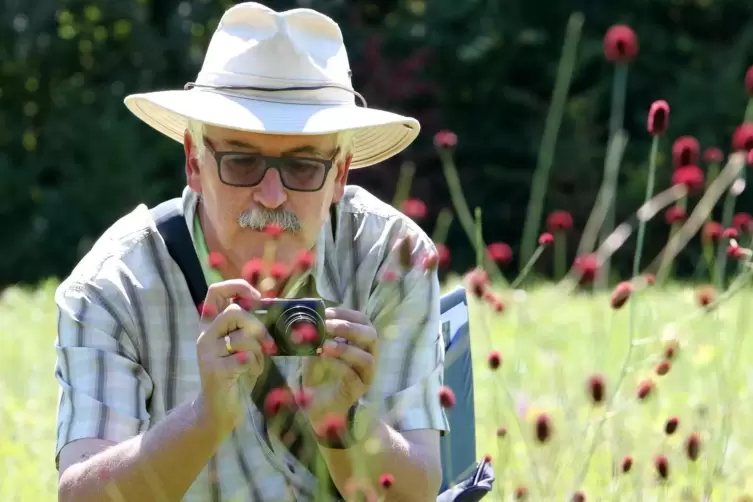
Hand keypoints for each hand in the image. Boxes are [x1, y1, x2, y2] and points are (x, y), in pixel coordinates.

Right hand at [195, 279, 271, 435]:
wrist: (218, 409)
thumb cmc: (236, 373)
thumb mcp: (242, 345)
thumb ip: (249, 327)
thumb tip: (271, 308)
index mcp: (211, 325)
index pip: (216, 291)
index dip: (238, 286)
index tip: (258, 297)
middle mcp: (205, 335)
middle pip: (235, 311)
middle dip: (258, 326)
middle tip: (266, 343)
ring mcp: (208, 353)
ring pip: (244, 337)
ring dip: (259, 352)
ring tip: (256, 365)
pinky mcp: (215, 370)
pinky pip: (246, 358)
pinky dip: (256, 366)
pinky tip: (251, 374)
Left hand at [302, 307, 376, 425]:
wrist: (317, 406)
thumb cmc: (319, 375)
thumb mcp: (315, 349)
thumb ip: (315, 335)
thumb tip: (307, 318)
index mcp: (360, 342)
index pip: (362, 321)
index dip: (346, 314)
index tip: (327, 312)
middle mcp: (368, 356)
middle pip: (371, 335)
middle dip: (348, 328)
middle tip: (327, 326)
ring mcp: (366, 375)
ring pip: (367, 358)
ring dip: (345, 348)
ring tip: (325, 345)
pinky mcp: (358, 390)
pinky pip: (353, 376)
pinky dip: (338, 365)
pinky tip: (324, 359)